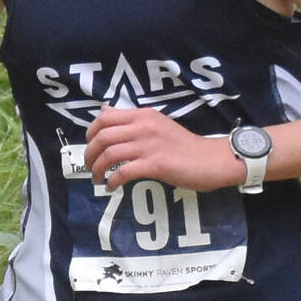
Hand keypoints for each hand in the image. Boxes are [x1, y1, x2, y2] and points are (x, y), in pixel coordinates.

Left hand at [83, 106, 244, 193]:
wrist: (210, 159)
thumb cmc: (184, 146)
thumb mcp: (157, 124)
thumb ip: (132, 120)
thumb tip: (105, 112)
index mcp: (143, 115)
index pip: (105, 117)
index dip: (90, 133)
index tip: (90, 146)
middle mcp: (143, 126)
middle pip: (102, 136)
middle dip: (90, 154)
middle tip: (90, 167)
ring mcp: (149, 145)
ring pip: (109, 154)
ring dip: (97, 170)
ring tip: (97, 179)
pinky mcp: (155, 164)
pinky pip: (123, 172)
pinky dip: (112, 181)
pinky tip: (111, 187)